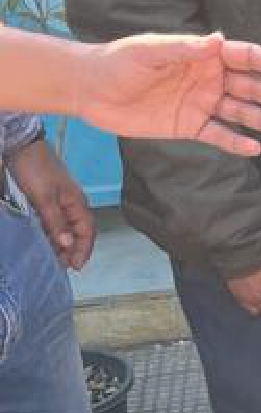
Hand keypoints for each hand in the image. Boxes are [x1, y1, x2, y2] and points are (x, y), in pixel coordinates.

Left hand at [8, 138, 94, 268]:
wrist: (22, 146)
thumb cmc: (35, 170)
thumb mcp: (44, 198)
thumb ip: (56, 222)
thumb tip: (67, 245)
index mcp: (77, 203)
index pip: (87, 231)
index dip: (83, 250)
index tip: (75, 266)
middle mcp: (73, 203)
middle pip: (80, 231)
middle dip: (75, 250)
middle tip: (64, 266)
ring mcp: (62, 200)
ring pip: (68, 227)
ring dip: (65, 243)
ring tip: (56, 257)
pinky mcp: (50, 198)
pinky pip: (58, 221)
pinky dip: (55, 233)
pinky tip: (48, 240)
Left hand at [77, 31, 260, 152]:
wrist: (93, 89)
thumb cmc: (120, 61)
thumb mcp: (151, 50)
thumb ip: (186, 48)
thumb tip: (219, 40)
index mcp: (204, 56)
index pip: (247, 59)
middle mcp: (209, 79)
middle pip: (253, 87)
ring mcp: (202, 104)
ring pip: (242, 112)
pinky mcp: (190, 127)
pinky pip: (219, 135)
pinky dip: (236, 142)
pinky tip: (254, 148)